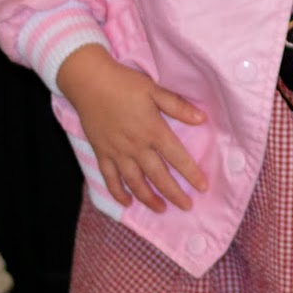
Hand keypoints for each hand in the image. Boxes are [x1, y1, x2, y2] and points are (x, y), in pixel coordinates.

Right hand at [55, 44, 207, 212]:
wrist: (89, 83)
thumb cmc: (125, 84)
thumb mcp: (155, 90)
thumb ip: (178, 106)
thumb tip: (202, 119)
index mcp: (153, 131)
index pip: (177, 157)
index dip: (191, 174)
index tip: (203, 187)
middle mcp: (136, 147)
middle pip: (158, 176)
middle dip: (174, 193)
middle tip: (187, 206)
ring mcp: (117, 152)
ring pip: (135, 182)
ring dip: (148, 198)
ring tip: (161, 209)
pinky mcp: (102, 153)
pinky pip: (110, 178)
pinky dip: (118, 193)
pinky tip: (127, 202)